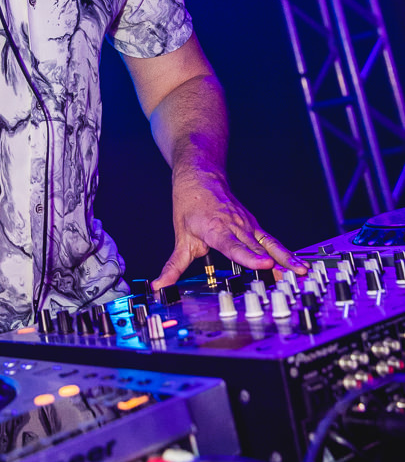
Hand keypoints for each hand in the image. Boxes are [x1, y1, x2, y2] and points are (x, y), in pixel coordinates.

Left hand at [152, 169, 307, 288]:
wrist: (200, 176)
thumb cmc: (190, 203)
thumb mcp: (180, 236)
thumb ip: (173, 265)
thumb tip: (160, 284)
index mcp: (216, 229)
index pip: (234, 246)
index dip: (249, 256)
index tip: (264, 264)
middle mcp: (235, 226)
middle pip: (257, 247)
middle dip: (274, 263)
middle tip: (291, 277)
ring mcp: (247, 225)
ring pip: (269, 243)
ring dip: (286, 257)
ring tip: (302, 271)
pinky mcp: (254, 225)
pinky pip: (271, 240)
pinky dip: (285, 252)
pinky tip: (298, 263)